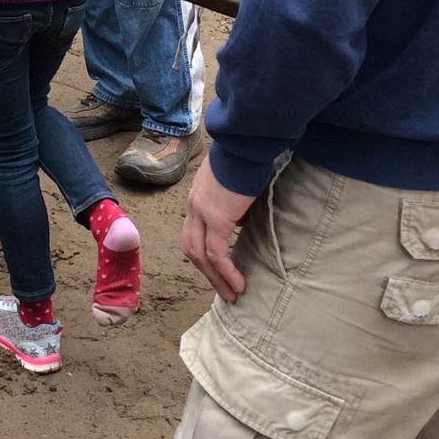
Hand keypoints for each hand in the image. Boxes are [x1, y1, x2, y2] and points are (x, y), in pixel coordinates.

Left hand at [182, 161, 257, 301]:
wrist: (246, 144)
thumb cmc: (247, 158)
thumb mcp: (236, 185)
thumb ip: (233, 204)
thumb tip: (239, 221)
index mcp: (198, 196)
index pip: (193, 231)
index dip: (203, 252)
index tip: (218, 268)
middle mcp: (194, 205)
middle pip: (191, 247)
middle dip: (206, 271)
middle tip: (223, 289)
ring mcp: (201, 212)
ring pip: (200, 255)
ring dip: (215, 277)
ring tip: (232, 294)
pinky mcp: (215, 218)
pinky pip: (216, 253)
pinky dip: (225, 271)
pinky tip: (237, 283)